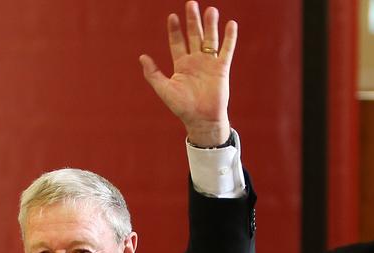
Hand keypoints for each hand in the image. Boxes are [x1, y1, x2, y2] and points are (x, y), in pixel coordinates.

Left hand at [139, 1, 236, 146]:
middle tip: (191, 4)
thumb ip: (153, 74)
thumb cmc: (182, 108)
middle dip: (192, 21)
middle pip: (194, 36)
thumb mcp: (164, 89)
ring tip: (210, 10)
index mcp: (182, 65)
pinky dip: (229, 38)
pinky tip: (231, 24)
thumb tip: (142, 57)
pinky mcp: (221, 69)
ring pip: (210, 40)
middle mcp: (196, 61)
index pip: (177, 43)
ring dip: (210, 25)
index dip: (175, 30)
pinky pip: (226, 50)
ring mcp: (209, 64)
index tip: (172, 17)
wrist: (201, 119)